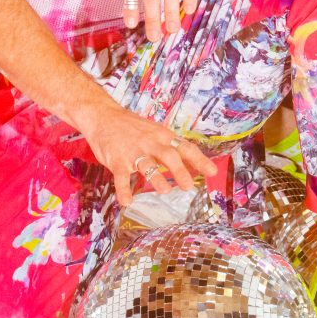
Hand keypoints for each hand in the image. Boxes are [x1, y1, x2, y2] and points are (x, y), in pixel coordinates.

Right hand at [86, 103, 217, 206]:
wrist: (103, 116)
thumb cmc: (132, 128)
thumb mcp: (155, 133)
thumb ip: (170, 149)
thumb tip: (191, 166)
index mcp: (162, 136)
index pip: (185, 147)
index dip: (199, 160)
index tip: (212, 172)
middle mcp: (150, 143)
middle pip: (168, 155)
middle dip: (180, 171)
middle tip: (188, 186)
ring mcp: (133, 151)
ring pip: (147, 164)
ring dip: (156, 178)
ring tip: (165, 191)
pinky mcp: (116, 159)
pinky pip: (121, 176)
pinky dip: (124, 189)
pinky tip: (127, 201)